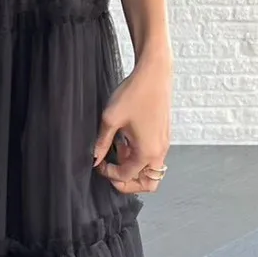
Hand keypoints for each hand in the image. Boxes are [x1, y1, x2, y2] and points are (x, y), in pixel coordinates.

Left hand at [93, 52, 172, 194]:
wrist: (153, 73)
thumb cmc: (134, 93)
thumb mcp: (110, 120)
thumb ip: (101, 143)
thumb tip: (94, 158)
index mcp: (147, 152)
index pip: (127, 177)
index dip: (109, 174)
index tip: (98, 165)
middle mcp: (159, 151)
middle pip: (148, 183)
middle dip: (129, 183)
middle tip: (112, 173)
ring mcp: (164, 143)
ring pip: (152, 171)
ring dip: (134, 169)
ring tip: (118, 152)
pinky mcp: (163, 135)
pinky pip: (153, 156)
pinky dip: (140, 157)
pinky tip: (126, 141)